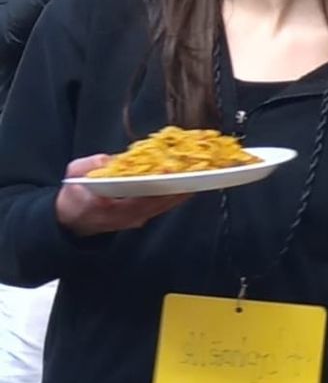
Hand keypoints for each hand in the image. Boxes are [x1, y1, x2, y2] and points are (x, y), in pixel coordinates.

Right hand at [56, 154, 193, 234]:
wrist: (72, 221)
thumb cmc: (74, 197)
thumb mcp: (75, 176)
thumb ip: (91, 166)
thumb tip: (110, 160)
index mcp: (112, 207)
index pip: (140, 197)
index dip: (157, 185)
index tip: (171, 172)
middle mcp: (131, 216)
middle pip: (161, 201)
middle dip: (179, 186)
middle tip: (196, 171)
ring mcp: (139, 218)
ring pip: (166, 204)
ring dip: (182, 190)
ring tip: (199, 174)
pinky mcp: (143, 216)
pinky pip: (163, 205)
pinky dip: (176, 194)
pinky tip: (187, 183)